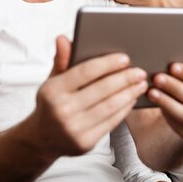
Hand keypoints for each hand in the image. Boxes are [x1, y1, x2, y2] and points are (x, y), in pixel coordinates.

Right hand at [30, 35, 148, 157]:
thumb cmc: (52, 103)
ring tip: (141, 84)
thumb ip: (62, 60)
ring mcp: (73, 129)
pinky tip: (131, 99)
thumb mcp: (52, 81)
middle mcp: (61, 110)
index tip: (125, 58)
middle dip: (125, 78)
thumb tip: (63, 38)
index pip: (84, 72)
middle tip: (140, 71)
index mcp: (52, 91)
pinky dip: (124, 109)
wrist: (42, 139)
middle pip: (102, 89)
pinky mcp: (85, 143)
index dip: (107, 64)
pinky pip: (111, 122)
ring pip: (110, 106)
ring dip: (129, 93)